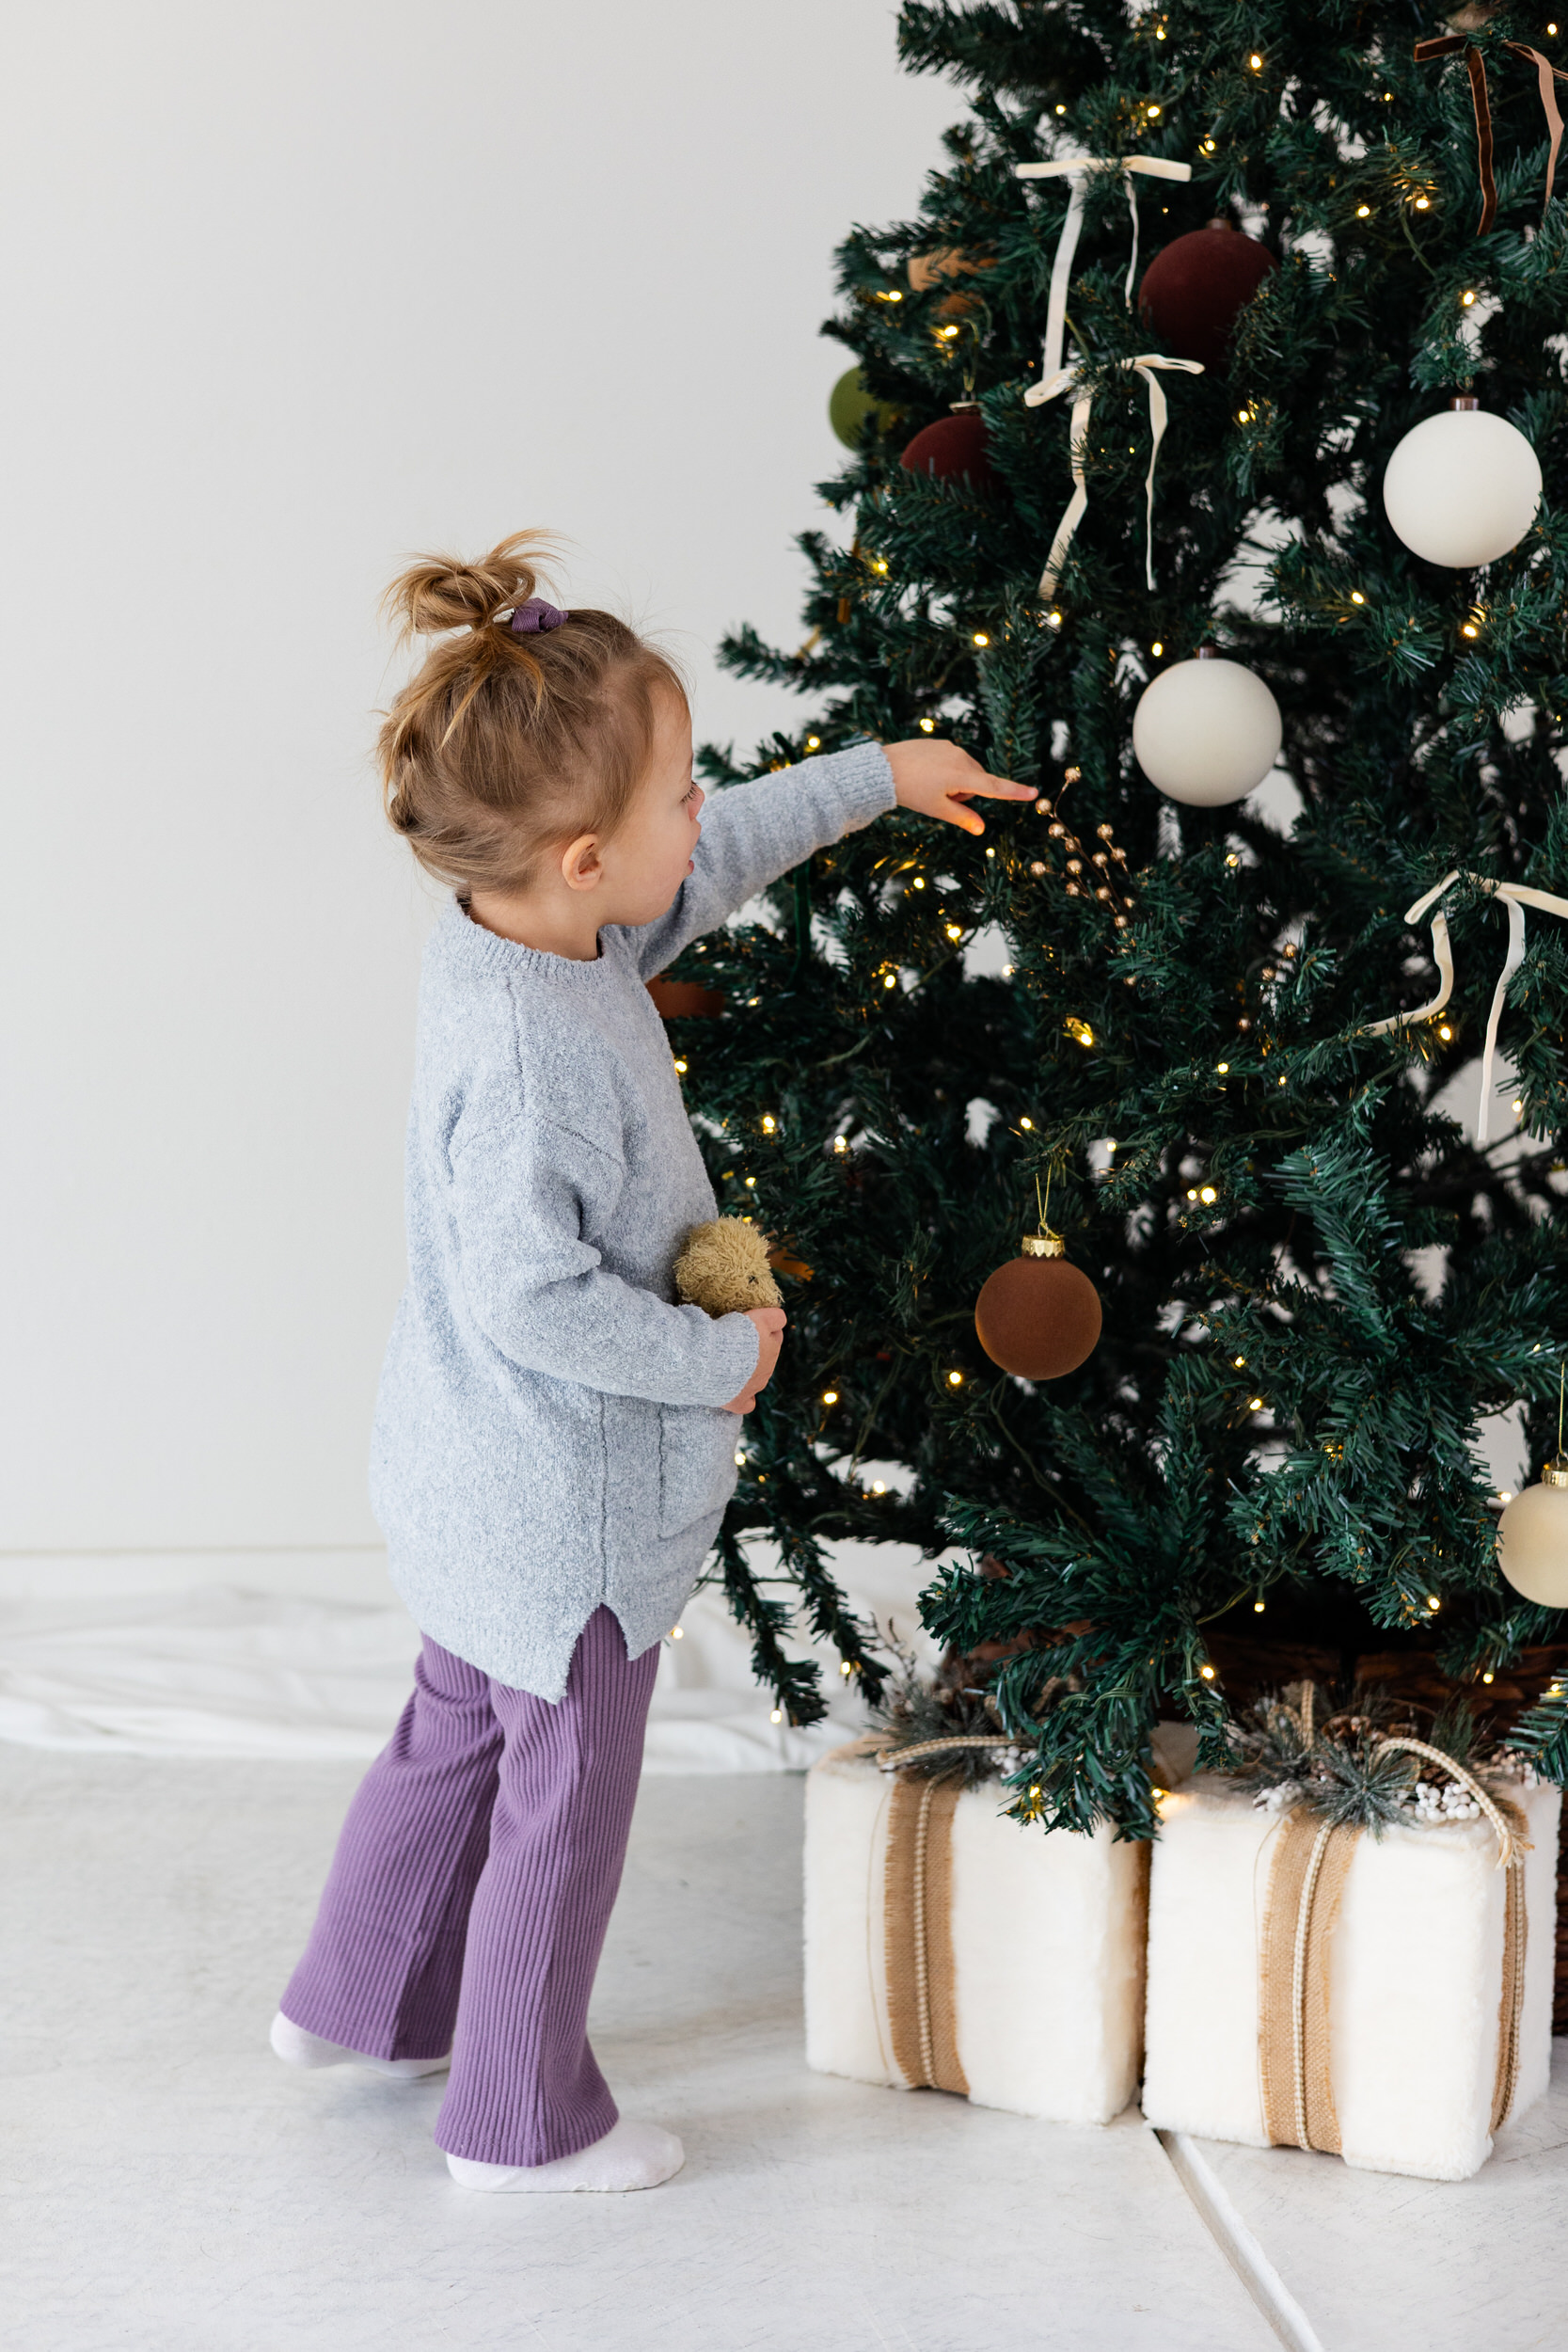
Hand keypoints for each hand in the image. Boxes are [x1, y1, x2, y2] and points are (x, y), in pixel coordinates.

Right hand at [722, 1307, 786, 1414]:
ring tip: (726, 1360)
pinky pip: (748, 1404)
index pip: (776, 1333)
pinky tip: (737, 1393)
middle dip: (754, 1349)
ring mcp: (754, 1387)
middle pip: (766, 1355)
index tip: (749, 1323)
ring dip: (746, 1370)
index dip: (763, 1326)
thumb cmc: (732, 1336)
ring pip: (756, 1377)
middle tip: (734, 1340)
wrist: (711, 1360)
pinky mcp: (739, 1401)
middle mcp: (767, 1368)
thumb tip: (781, 1322)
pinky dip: (745, 1399)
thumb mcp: (759, 1317)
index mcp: (773, 1347)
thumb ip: (775, 1318)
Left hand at [883, 739, 1035, 836]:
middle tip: (939, 797)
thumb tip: (982, 830)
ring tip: (930, 784)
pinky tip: (926, 773)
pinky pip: (954, 760)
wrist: (884, 768)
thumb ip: (963, 818)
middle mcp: (962, 757)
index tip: (1034, 792)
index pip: (995, 787)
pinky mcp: (942, 742)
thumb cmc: (911, 792)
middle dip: (966, 792)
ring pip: (967, 771)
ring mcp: (952, 747)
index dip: (1014, 792)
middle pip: (978, 782)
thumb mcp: (937, 809)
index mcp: (962, 775)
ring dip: (956, 781)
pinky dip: (946, 769)